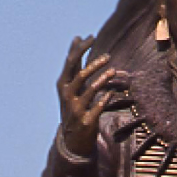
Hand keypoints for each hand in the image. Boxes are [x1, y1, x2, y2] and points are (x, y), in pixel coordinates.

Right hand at [58, 35, 125, 157]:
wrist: (72, 139)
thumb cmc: (74, 104)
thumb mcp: (72, 84)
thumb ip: (76, 63)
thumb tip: (78, 37)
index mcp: (63, 83)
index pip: (71, 61)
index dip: (81, 48)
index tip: (92, 37)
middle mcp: (67, 95)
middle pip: (80, 74)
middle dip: (94, 64)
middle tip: (108, 56)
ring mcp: (76, 108)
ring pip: (90, 90)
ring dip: (103, 79)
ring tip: (113, 71)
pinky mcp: (86, 121)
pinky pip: (97, 106)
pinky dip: (106, 98)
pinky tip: (112, 92)